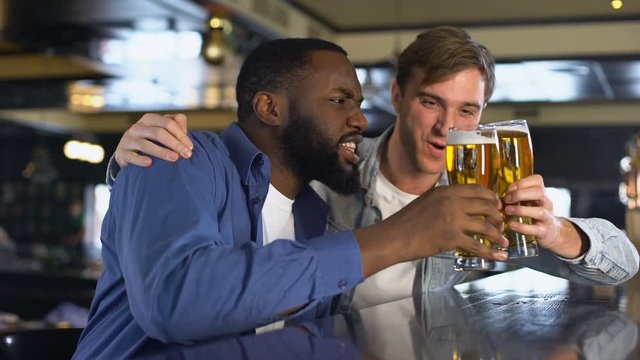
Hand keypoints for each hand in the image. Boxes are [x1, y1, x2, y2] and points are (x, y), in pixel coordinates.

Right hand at [115, 113, 192, 167]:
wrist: (128, 154)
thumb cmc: (152, 141)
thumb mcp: (163, 130)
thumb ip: (176, 125)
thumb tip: (185, 129)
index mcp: (149, 119)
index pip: (168, 123)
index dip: (181, 135)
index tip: (191, 147)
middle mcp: (137, 127)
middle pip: (158, 133)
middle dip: (175, 144)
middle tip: (187, 154)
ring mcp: (128, 140)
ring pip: (145, 144)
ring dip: (162, 152)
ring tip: (175, 159)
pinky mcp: (121, 153)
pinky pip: (131, 156)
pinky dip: (140, 159)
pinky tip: (150, 163)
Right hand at [356, 185, 508, 276]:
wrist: (395, 237)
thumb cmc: (407, 221)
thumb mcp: (427, 201)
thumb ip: (445, 200)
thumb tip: (462, 206)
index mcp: (446, 191)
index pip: (476, 189)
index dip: (491, 197)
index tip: (497, 204)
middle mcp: (452, 202)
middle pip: (486, 206)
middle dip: (498, 216)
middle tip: (501, 224)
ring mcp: (453, 220)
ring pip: (486, 226)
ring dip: (498, 235)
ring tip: (503, 241)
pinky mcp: (452, 238)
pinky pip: (478, 245)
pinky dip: (491, 252)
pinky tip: (499, 257)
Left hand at [503, 174, 586, 257]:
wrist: (551, 232)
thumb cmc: (534, 214)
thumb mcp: (529, 201)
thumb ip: (517, 196)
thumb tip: (498, 195)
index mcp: (541, 193)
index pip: (537, 180)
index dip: (521, 182)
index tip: (509, 190)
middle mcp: (546, 203)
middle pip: (539, 192)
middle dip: (520, 194)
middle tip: (506, 200)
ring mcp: (547, 217)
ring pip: (539, 211)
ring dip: (520, 210)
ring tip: (507, 211)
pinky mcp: (545, 232)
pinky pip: (536, 229)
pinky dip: (523, 227)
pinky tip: (512, 225)